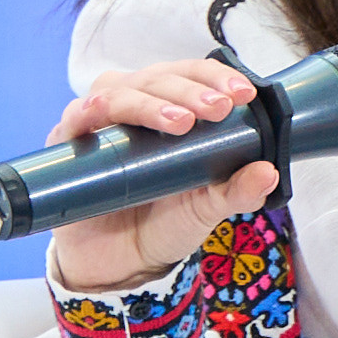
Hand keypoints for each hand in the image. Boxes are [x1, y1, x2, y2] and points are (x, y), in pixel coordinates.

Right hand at [39, 60, 284, 293]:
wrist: (122, 262)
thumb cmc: (166, 222)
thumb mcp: (208, 207)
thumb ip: (237, 190)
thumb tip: (268, 171)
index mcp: (172, 108)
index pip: (193, 75)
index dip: (216, 78)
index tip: (243, 94)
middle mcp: (135, 106)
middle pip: (159, 77)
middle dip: (191, 91)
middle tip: (217, 109)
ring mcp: (101, 123)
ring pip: (120, 91)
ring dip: (150, 102)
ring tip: (179, 123)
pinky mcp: (69, 144)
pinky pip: (75, 118)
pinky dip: (88, 111)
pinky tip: (104, 112)